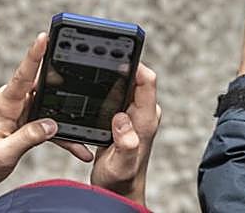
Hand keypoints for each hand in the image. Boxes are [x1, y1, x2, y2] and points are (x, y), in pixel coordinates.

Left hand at [0, 33, 91, 209]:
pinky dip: (60, 135)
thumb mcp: (3, 154)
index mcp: (4, 104)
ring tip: (83, 137)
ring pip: (50, 108)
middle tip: (84, 80)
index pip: (22, 75)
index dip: (35, 54)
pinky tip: (77, 147)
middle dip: (64, 83)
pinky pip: (46, 124)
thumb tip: (51, 124)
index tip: (44, 36)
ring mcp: (18, 112)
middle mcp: (12, 103)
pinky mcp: (22, 123)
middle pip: (43, 87)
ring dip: (66, 121)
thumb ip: (27, 138)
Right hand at [90, 64, 160, 205]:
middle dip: (121, 66)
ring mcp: (135, 114)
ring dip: (114, 76)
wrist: (119, 190)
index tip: (117, 55)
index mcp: (145, 119)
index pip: (147, 80)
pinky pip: (120, 95)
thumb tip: (122, 120)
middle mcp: (143, 113)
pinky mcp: (125, 117)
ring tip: (97, 69)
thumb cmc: (120, 180)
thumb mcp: (121, 164)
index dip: (135, 64)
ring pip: (127, 84)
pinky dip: (109, 89)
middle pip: (136, 77)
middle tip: (100, 58)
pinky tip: (98, 88)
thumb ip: (126, 143)